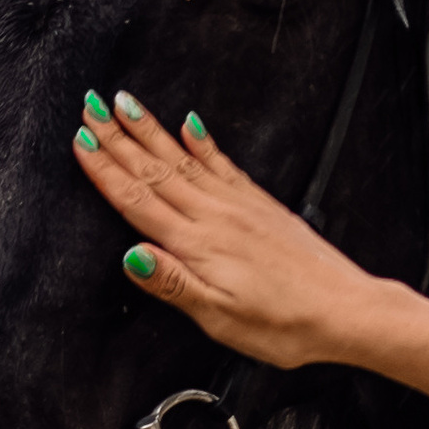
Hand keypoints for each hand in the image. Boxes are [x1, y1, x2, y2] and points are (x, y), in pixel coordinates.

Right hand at [73, 91, 393, 372]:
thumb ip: (174, 284)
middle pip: (155, 170)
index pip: (138, 201)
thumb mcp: (221, 318)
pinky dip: (202, 144)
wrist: (347, 310)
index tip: (81, 140)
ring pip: (184, 160)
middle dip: (118, 137)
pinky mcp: (262, 206)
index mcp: (198, 245)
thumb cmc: (287, 324)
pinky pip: (224, 166)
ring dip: (151, 131)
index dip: (105, 171)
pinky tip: (191, 126)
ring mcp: (241, 206)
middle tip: (91, 105)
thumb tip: (131, 255)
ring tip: (125, 103)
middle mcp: (217, 216)